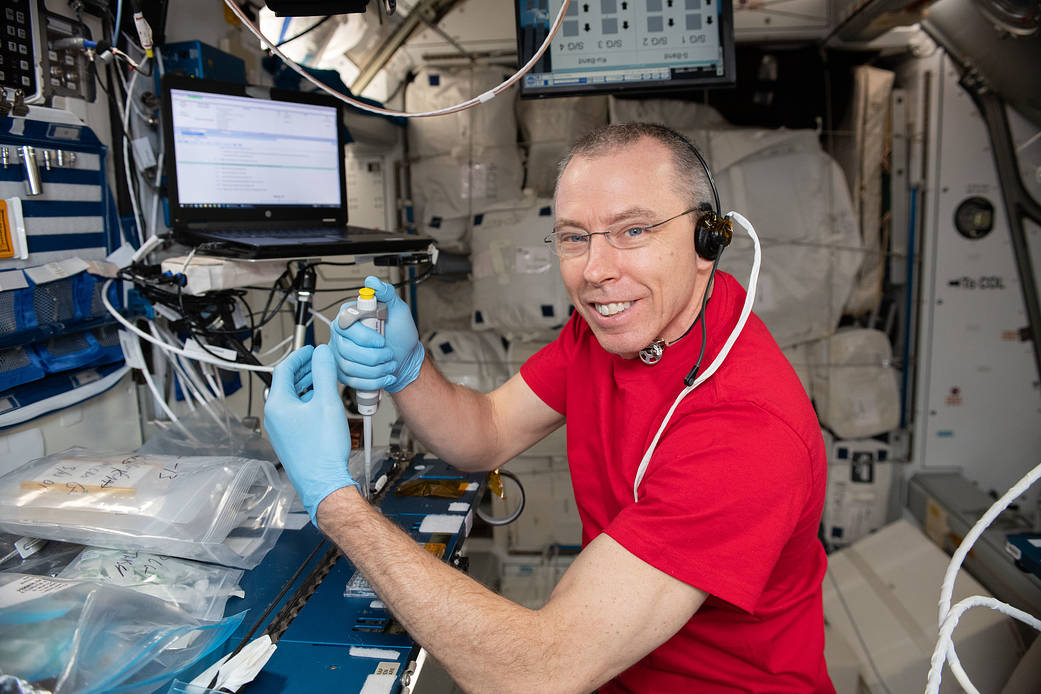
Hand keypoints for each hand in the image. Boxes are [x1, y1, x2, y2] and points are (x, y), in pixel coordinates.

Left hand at [264, 344, 355, 523]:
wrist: (323, 482)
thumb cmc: (322, 450)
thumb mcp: (327, 402)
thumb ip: (324, 373)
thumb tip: (322, 353)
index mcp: (277, 404)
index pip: (284, 369)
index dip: (299, 356)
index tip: (311, 350)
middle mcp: (274, 417)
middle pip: (286, 383)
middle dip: (304, 370)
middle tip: (320, 362)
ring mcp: (280, 430)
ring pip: (292, 398)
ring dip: (307, 385)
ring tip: (324, 379)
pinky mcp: (290, 439)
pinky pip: (296, 412)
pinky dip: (307, 401)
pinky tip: (323, 403)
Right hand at [330, 276, 424, 392]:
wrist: (405, 357)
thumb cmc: (400, 333)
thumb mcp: (398, 309)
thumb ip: (386, 293)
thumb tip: (372, 281)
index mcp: (349, 316)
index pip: (345, 325)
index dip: (364, 336)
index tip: (381, 340)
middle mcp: (340, 335)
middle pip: (346, 349)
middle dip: (374, 356)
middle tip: (389, 354)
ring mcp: (340, 354)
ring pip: (351, 367)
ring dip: (376, 369)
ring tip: (389, 364)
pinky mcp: (344, 373)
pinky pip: (353, 381)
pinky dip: (374, 381)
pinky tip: (385, 376)